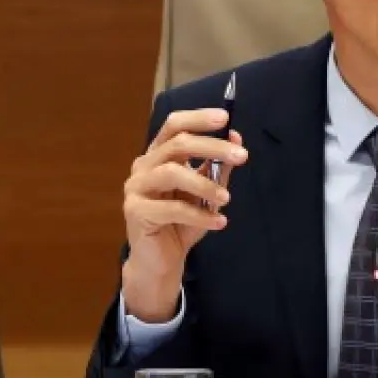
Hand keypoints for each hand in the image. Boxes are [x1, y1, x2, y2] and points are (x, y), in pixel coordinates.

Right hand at [121, 108, 247, 320]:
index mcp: (159, 155)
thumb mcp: (206, 192)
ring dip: (204, 184)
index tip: (225, 117)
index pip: (174, 125)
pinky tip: (219, 222)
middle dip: (212, 147)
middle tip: (241, 156)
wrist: (161, 260)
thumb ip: (217, 166)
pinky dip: (199, 215)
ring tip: (227, 198)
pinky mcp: (135, 211)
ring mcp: (136, 188)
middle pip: (177, 144)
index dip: (198, 118)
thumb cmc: (182, 223)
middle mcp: (144, 166)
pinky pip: (170, 209)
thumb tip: (235, 136)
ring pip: (171, 172)